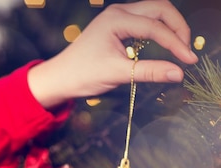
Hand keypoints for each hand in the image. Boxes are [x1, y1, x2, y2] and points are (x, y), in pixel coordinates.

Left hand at [28, 0, 198, 109]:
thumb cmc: (81, 75)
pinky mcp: (117, 25)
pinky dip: (158, 29)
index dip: (176, 44)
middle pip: (160, 8)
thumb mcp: (117, 74)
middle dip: (177, 27)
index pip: (155, 27)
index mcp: (116, 20)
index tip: (189, 60)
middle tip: (186, 50)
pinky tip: (164, 45)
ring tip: (179, 48)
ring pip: (154, 11)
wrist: (59, 78)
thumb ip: (149, 72)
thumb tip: (178, 73)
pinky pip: (145, 20)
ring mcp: (117, 16)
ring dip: (169, 26)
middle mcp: (118, 12)